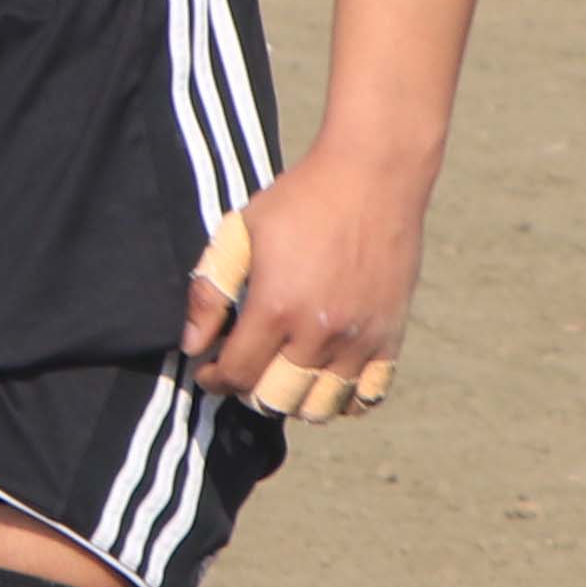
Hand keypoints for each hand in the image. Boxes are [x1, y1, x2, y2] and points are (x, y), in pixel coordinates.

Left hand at [182, 156, 421, 418]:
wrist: (371, 179)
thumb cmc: (299, 201)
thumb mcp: (239, 233)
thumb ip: (209, 292)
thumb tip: (194, 346)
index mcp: (276, 308)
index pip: (238, 375)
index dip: (215, 379)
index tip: (209, 368)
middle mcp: (320, 333)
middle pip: (277, 401)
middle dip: (249, 392)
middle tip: (243, 369)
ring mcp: (360, 339)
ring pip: (322, 408)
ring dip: (294, 401)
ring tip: (281, 375)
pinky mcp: (391, 336)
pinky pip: (368, 395)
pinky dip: (342, 399)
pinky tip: (323, 378)